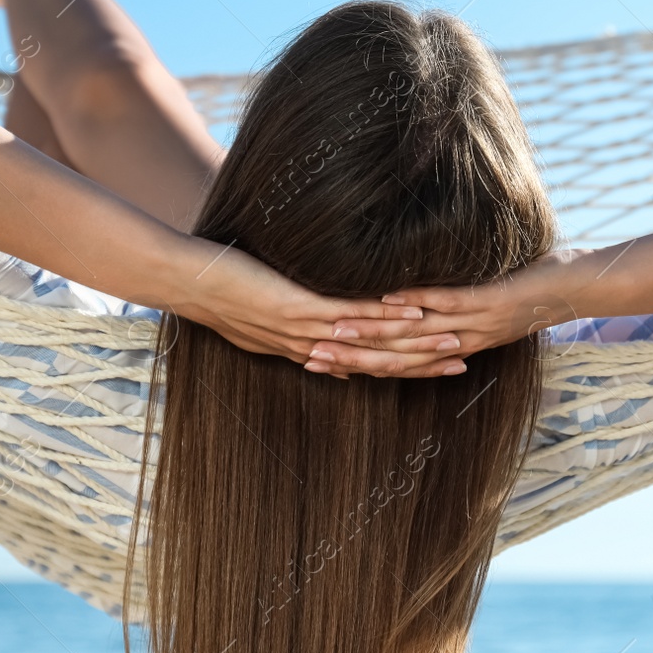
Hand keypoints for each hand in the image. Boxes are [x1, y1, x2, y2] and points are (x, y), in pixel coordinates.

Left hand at [175, 238, 460, 374]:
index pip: (364, 367)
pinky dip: (386, 312)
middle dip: (421, 363)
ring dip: (415, 341)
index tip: (440, 368)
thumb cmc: (221, 290)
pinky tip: (416, 306)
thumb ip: (296, 332)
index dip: (404, 370)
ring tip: (454, 338)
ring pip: (372, 341)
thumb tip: (324, 346)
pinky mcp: (299, 307)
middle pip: (376, 361)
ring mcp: (306, 330)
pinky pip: (351, 314)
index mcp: (302, 352)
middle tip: (463, 360)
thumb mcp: (261, 320)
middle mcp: (309, 348)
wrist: (189, 283)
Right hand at [304, 249, 599, 376]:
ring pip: (415, 332)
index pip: (397, 360)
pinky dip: (415, 299)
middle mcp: (462, 341)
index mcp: (457, 343)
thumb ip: (454, 301)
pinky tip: (386, 294)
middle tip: (309, 354)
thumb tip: (420, 295)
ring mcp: (476, 323)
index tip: (316, 360)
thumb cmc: (535, 286)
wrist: (582, 289)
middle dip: (352, 353)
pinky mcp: (491, 302)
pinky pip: (448, 302)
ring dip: (373, 329)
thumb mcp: (488, 298)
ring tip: (333, 327)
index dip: (357, 362)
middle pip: (397, 354)